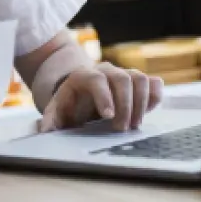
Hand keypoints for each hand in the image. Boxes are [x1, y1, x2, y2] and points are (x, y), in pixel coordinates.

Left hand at [40, 63, 163, 132]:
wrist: (82, 95)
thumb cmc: (70, 105)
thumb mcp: (57, 111)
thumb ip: (51, 120)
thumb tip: (45, 130)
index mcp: (83, 76)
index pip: (96, 79)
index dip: (104, 96)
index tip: (109, 116)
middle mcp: (106, 71)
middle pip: (122, 78)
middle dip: (125, 105)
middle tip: (122, 128)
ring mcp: (124, 74)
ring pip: (140, 79)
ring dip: (141, 103)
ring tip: (135, 125)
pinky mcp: (139, 83)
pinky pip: (154, 84)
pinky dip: (155, 97)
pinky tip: (147, 112)